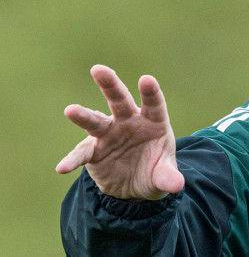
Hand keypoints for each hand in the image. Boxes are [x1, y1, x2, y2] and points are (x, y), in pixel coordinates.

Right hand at [56, 65, 183, 199]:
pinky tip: (63, 168)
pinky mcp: (93, 150)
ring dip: (83, 115)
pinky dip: (73, 160)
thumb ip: (168, 176)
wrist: (135, 187)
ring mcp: (109, 134)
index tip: (146, 79)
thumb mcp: (164, 175)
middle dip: (110, 85)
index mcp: (153, 121)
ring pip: (96, 120)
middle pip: (120, 101)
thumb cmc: (154, 170)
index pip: (154, 104)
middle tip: (99, 69)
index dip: (150, 92)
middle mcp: (129, 122)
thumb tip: (176, 185)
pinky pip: (82, 154)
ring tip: (70, 110)